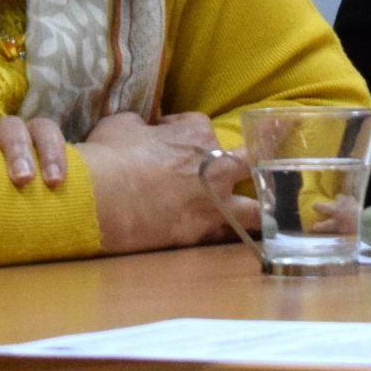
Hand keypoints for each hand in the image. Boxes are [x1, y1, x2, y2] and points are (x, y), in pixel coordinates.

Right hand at [73, 111, 257, 254]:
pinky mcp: (200, 233)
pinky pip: (224, 238)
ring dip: (258, 211)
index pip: (197, 127)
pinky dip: (227, 239)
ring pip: (252, 209)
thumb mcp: (122, 124)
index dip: (180, 133)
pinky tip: (237, 246)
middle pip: (246, 161)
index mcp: (197, 133)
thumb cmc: (110, 155)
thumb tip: (142, 129)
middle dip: (247, 163)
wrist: (103, 199)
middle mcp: (215, 166)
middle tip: (243, 168)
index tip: (165, 141)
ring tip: (268, 219)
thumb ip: (140, 125)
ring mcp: (212, 202)